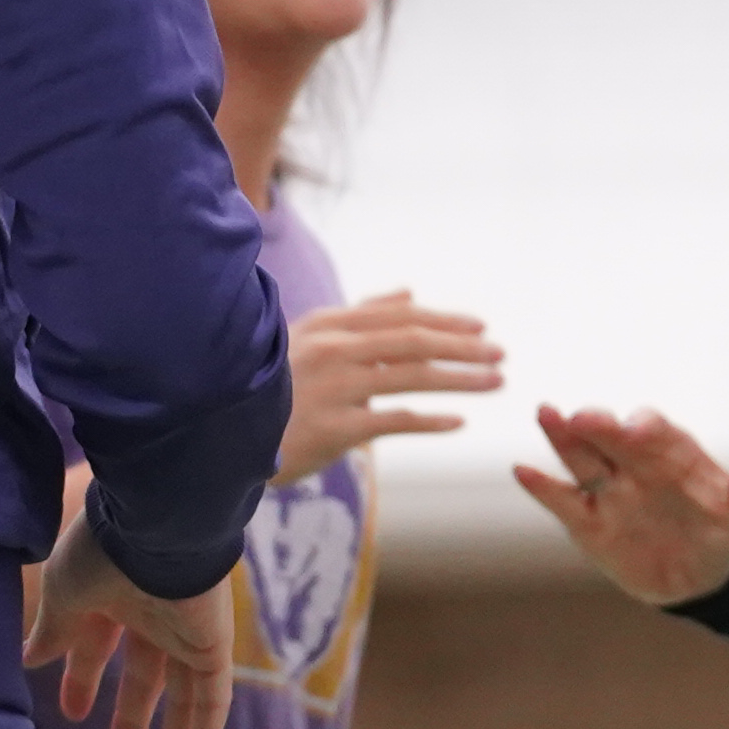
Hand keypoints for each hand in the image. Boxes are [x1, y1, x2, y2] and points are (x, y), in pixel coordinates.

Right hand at [31, 515, 236, 728]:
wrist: (157, 523)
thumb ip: (53, 630)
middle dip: (131, 717)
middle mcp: (151, 611)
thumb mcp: (64, 595)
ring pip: (182, 691)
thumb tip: (28, 658)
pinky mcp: (213, 644)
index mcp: (111, 594)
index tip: (71, 712)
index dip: (84, 677)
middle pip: (144, 675)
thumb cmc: (102, 551)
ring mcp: (185, 628)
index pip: (97, 644)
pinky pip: (213, 696)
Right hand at [281, 291, 501, 476]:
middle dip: (462, 346)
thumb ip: (362, 315)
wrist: (228, 436)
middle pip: (413, 340)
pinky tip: (459, 421)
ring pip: (412, 376)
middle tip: (500, 353)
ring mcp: (334, 387)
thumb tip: (411, 292)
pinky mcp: (336, 427)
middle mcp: (333, 349)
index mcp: (328, 325)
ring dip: (461, 378)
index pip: (399, 316)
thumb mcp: (310, 340)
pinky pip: (395, 419)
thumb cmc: (275, 388)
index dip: (444, 320)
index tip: (481, 327)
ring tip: (496, 382)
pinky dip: (431, 420)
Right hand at [512, 403, 728, 611]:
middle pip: (609, 435)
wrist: (707, 575)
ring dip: (563, 436)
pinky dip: (542, 487)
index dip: (646, 428)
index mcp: (673, 453)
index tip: (637, 430)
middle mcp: (634, 462)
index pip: (655, 431)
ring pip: (580, 457)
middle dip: (598, 424)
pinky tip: (522, 470)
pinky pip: (563, 502)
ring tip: (546, 414)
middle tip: (581, 417)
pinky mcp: (589, 522)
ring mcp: (609, 490)